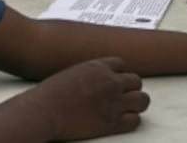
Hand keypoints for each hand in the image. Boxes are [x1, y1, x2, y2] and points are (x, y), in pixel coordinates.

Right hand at [30, 57, 149, 139]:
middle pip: (136, 81)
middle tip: (124, 96)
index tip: (116, 82)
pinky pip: (135, 120)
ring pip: (142, 100)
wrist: (43, 111)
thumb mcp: (71, 72)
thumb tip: (93, 79)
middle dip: (131, 88)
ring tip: (129, 108)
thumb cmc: (50, 94)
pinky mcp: (112, 122)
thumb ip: (88, 74)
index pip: (122, 65)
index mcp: (98, 66)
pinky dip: (131, 120)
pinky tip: (122, 121)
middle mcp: (110, 82)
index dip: (120, 74)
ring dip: (137, 104)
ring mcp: (113, 102)